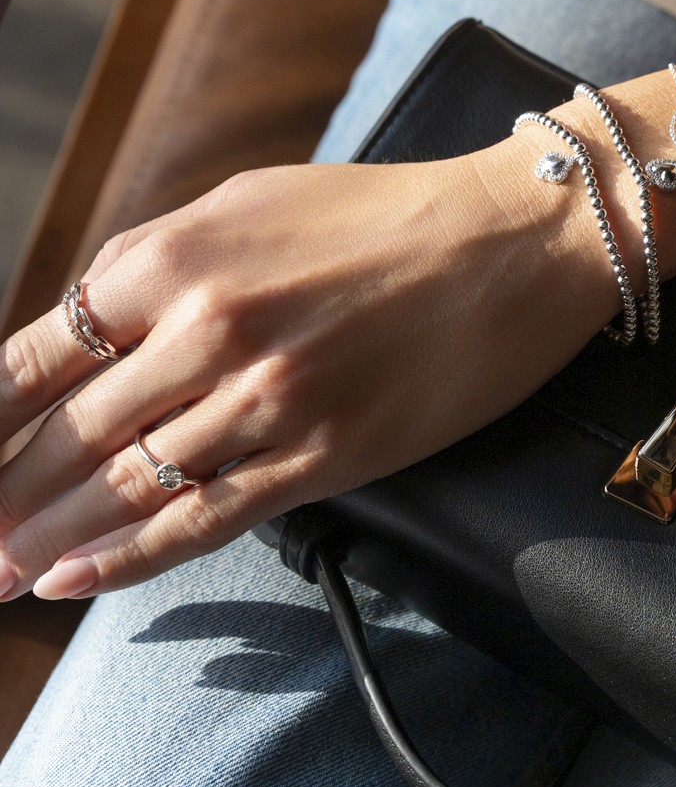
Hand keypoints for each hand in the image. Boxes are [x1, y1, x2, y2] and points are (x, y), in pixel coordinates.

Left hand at [0, 144, 618, 601]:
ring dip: (46, 541)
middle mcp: (208, 330)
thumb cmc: (380, 215)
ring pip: (124, 487)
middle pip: (68, 435)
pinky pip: (202, 520)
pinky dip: (127, 560)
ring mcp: (266, 400)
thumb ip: (153, 263)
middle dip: (3, 496)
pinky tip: (72, 583)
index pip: (35, 357)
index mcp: (175, 258)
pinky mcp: (324, 455)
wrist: (514, 240)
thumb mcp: (244, 203)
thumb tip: (77, 327)